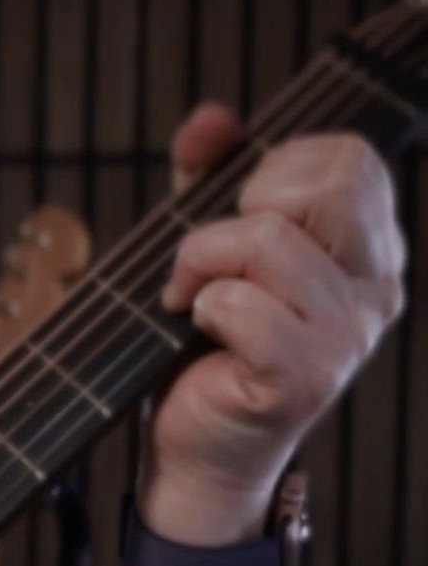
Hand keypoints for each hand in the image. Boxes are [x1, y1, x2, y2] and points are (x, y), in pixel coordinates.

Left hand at [148, 102, 406, 543]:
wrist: (194, 446)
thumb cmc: (202, 344)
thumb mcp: (208, 244)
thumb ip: (212, 174)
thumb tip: (211, 118)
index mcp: (368, 247)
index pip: (348, 159)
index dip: (276, 168)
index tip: (238, 212)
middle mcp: (376, 287)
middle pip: (325, 187)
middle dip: (242, 209)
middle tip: (209, 258)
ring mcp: (348, 335)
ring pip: (268, 241)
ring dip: (201, 262)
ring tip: (190, 298)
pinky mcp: (304, 376)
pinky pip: (243, 303)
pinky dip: (202, 306)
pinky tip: (197, 329)